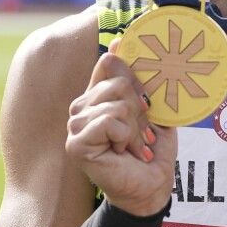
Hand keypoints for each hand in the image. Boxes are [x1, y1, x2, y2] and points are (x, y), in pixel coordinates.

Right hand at [66, 38, 176, 216]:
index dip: (132, 74)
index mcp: (96, 95)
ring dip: (136, 128)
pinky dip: (126, 137)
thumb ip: (134, 77)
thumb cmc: (151, 149)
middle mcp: (81, 107)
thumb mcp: (149, 107)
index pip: (108, 63)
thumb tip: (118, 40)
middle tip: (143, 134)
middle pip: (118, 81)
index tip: (146, 100)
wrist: (151, 185)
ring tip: (135, 146)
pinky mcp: (76, 143)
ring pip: (117, 103)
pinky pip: (109, 121)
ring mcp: (75, 125)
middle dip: (140, 110)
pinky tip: (124, 152)